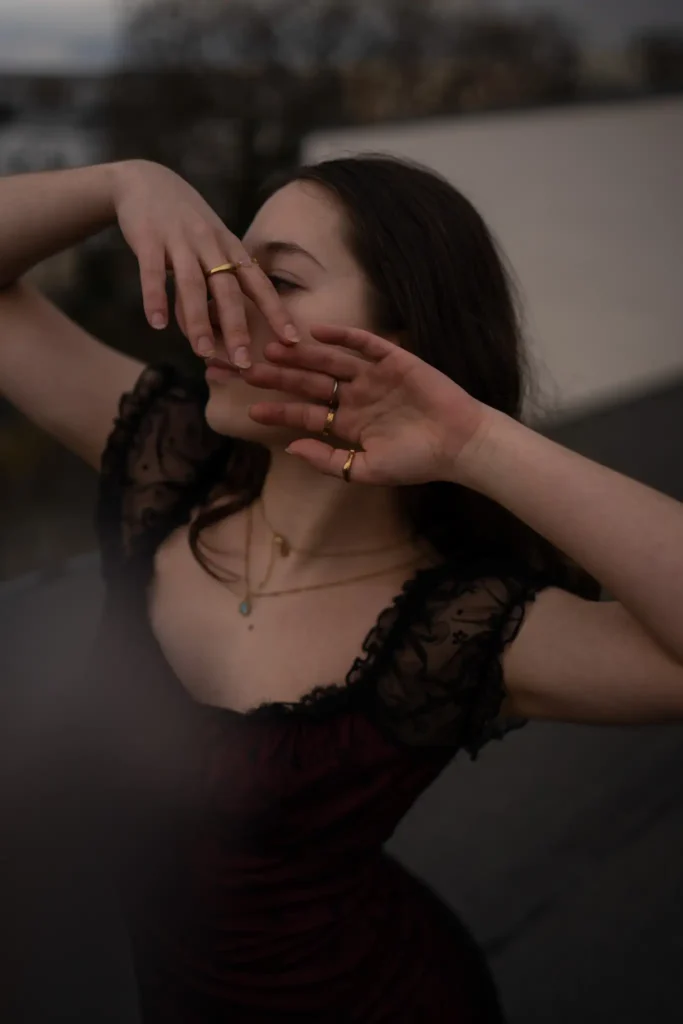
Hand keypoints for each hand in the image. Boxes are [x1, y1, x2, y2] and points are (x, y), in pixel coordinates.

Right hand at [110, 160, 298, 365]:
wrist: (144, 180)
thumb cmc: (185, 223)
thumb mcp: (213, 245)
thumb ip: (220, 283)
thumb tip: (230, 329)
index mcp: (230, 248)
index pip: (259, 284)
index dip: (276, 312)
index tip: (292, 341)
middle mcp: (210, 244)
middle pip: (229, 290)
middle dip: (238, 328)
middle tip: (245, 362)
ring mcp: (179, 240)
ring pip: (193, 285)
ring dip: (198, 321)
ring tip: (203, 353)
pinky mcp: (149, 238)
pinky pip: (152, 273)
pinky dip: (155, 298)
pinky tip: (157, 325)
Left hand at [244, 324, 494, 486]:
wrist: (458, 444)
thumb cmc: (416, 462)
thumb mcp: (366, 470)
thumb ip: (329, 461)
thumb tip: (291, 448)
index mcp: (348, 424)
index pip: (306, 414)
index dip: (279, 411)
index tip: (250, 409)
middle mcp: (356, 397)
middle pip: (309, 383)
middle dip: (279, 377)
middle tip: (247, 370)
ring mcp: (373, 377)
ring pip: (329, 361)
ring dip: (302, 355)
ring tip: (272, 349)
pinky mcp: (394, 360)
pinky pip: (364, 343)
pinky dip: (342, 335)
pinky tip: (316, 330)